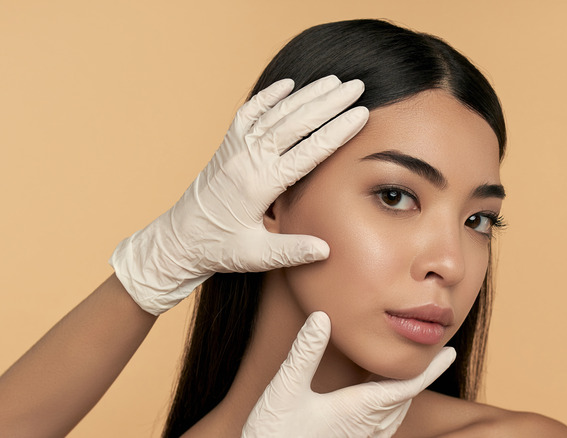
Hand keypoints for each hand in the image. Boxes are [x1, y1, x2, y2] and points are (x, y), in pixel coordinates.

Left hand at [110, 76, 368, 314]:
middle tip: (357, 86)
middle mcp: (248, 159)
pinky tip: (289, 84)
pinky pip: (249, 113)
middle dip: (329, 103)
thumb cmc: (218, 249)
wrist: (177, 241)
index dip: (337, 131)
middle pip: (296, 122)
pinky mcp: (227, 146)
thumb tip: (325, 249)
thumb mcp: (256, 256)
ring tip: (334, 81)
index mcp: (260, 184)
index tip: (361, 114)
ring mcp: (235, 149)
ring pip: (276, 113)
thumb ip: (291, 251)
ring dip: (306, 95)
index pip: (308, 151)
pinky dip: (269, 96)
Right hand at [241, 312, 456, 437]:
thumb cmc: (274, 432)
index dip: (430, 368)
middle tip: (436, 355)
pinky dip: (391, 404)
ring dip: (406, 390)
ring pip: (395, 412)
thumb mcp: (286, 388)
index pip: (406, 386)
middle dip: (421, 375)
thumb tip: (322, 317)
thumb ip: (305, 352)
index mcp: (359, 409)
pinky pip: (383, 424)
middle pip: (405, 398)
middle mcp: (367, 427)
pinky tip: (380, 396)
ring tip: (412, 371)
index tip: (449, 353)